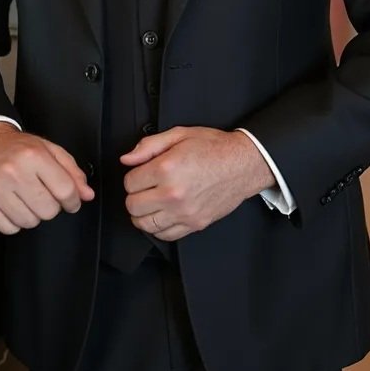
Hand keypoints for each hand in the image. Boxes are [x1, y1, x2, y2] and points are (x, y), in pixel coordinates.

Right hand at [0, 122, 94, 234]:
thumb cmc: (19, 148)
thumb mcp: (50, 150)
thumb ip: (72, 172)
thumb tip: (86, 195)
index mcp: (33, 156)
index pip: (65, 190)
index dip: (73, 200)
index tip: (71, 201)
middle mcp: (13, 171)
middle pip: (48, 210)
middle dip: (51, 206)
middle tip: (43, 194)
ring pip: (29, 222)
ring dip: (33, 214)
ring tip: (26, 198)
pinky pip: (9, 228)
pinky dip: (15, 221)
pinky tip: (13, 204)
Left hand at [120, 127, 274, 241]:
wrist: (243, 164)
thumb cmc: (214, 148)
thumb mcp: (179, 134)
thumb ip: (149, 145)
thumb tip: (127, 159)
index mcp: (167, 169)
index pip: (129, 182)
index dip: (133, 175)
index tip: (142, 172)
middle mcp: (173, 194)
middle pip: (133, 205)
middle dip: (135, 194)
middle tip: (145, 186)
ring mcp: (184, 212)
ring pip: (145, 224)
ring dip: (143, 213)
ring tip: (151, 201)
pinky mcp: (195, 224)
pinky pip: (165, 235)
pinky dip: (158, 227)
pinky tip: (163, 214)